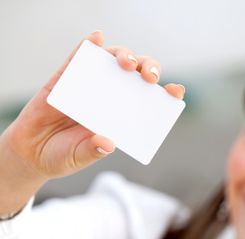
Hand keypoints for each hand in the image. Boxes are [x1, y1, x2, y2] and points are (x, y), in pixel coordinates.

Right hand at [0, 31, 184, 179]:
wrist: (32, 153)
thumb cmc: (63, 155)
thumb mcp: (79, 157)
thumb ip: (93, 151)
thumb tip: (107, 143)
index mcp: (123, 114)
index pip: (150, 98)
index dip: (166, 92)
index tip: (176, 91)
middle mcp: (111, 95)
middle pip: (136, 73)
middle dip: (147, 68)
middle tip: (149, 77)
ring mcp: (90, 84)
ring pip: (112, 61)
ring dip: (122, 55)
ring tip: (126, 62)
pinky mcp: (65, 78)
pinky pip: (77, 58)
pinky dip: (87, 46)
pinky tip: (96, 39)